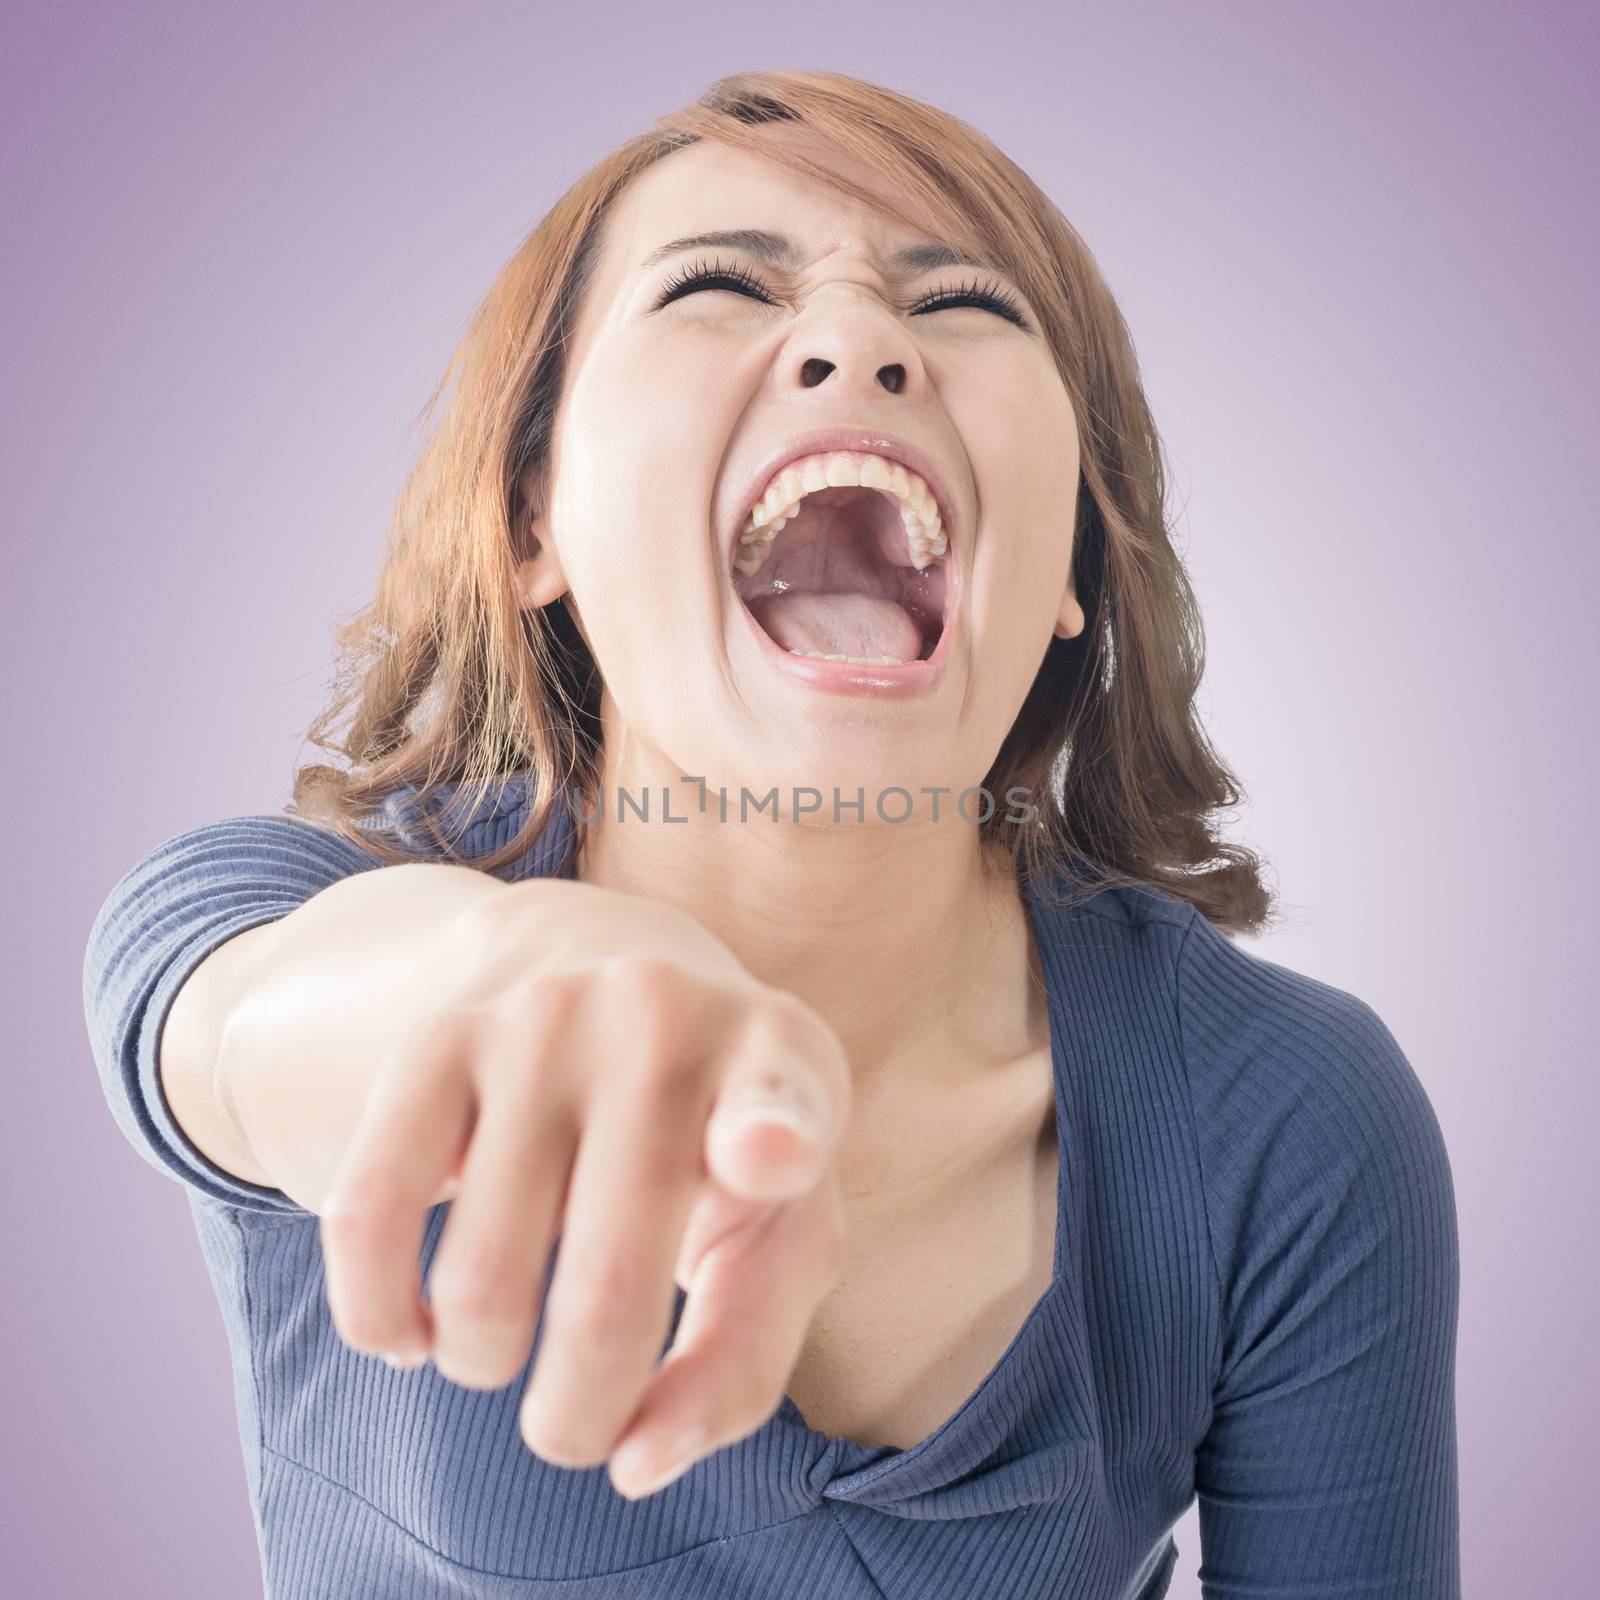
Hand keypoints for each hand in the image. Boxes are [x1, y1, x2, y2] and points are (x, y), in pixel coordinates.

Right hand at [314, 877, 850, 1498]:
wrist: (604, 967)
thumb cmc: (714, 1139)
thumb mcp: (775, 1227)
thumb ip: (740, 1358)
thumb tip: (636, 1465)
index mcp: (778, 1059)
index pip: (781, 1099)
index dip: (771, 1136)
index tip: (763, 1158)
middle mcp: (661, 1020)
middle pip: (607, 1296)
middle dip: (578, 1417)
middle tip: (576, 1423)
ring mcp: (543, 1018)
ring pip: (477, 1283)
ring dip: (482, 1366)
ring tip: (510, 1344)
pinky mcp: (438, 1036)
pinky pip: (366, 1218)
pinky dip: (379, 1316)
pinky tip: (413, 1331)